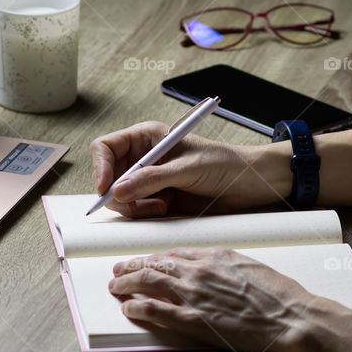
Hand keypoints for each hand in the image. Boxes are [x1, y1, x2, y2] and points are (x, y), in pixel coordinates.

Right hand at [89, 121, 289, 217]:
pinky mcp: (156, 199)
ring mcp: (148, 180)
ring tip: (160, 206)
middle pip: (108, 176)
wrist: (251, 186)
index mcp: (146, 138)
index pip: (105, 147)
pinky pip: (135, 209)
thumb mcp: (186, 169)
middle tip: (134, 203)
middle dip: (118, 192)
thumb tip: (119, 190)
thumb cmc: (224, 164)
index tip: (106, 188)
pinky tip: (165, 209)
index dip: (100, 167)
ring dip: (134, 206)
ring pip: (119, 196)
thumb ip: (151, 179)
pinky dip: (144, 214)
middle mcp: (143, 158)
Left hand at [109, 247, 314, 351]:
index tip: (141, 260)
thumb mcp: (248, 264)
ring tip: (116, 287)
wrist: (292, 317)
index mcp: (213, 255)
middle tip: (118, 270)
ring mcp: (194, 295)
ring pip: (148, 282)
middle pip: (154, 263)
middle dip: (131, 266)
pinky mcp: (194, 319)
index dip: (151, 257)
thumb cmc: (278, 294)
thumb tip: (205, 262)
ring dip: (126, 283)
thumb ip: (221, 262)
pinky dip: (137, 307)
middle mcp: (198, 271)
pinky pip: (155, 310)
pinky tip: (128, 307)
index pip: (171, 252)